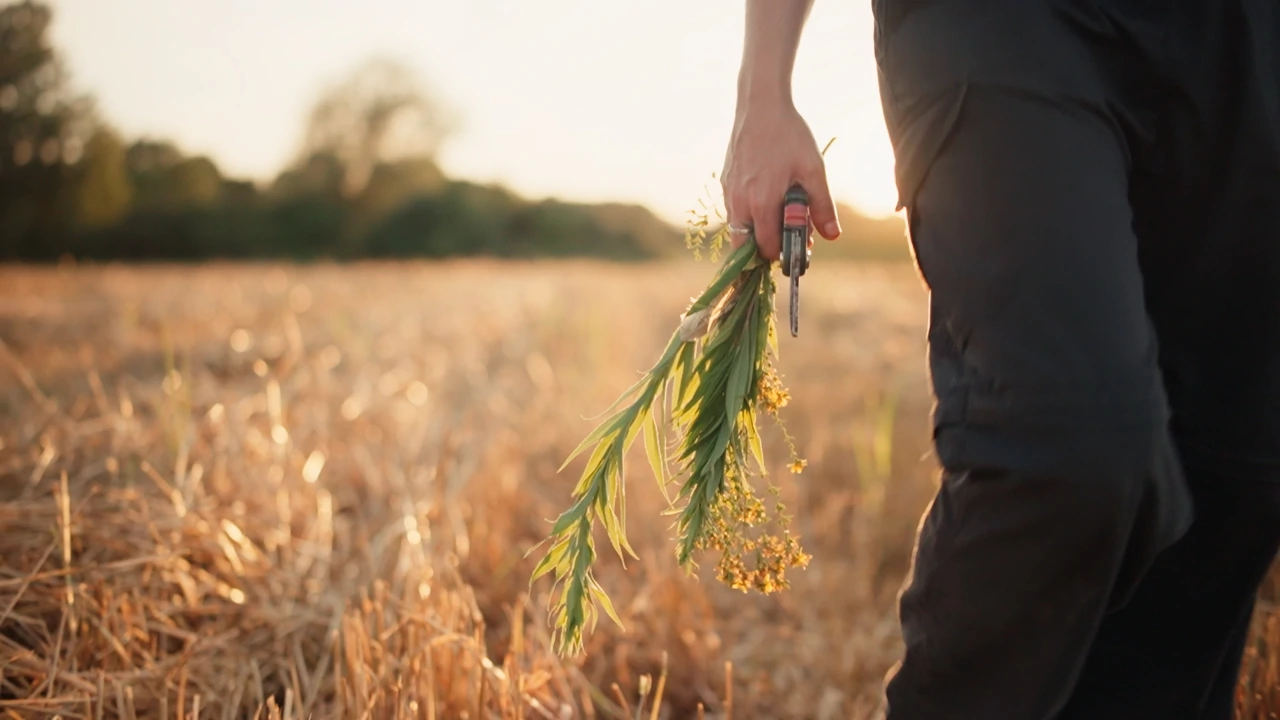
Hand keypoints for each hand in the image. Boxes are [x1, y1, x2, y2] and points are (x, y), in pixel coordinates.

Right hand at [721, 103, 839, 260]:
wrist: (760, 106)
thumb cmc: (789, 136)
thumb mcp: (813, 171)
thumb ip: (822, 206)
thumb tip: (832, 236)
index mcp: (761, 204)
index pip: (766, 248)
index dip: (782, 255)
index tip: (796, 251)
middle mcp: (739, 202)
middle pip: (744, 247)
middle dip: (763, 250)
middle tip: (784, 242)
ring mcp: (728, 192)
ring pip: (737, 229)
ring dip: (755, 232)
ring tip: (777, 218)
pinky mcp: (724, 182)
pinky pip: (733, 210)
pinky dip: (747, 214)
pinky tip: (766, 197)